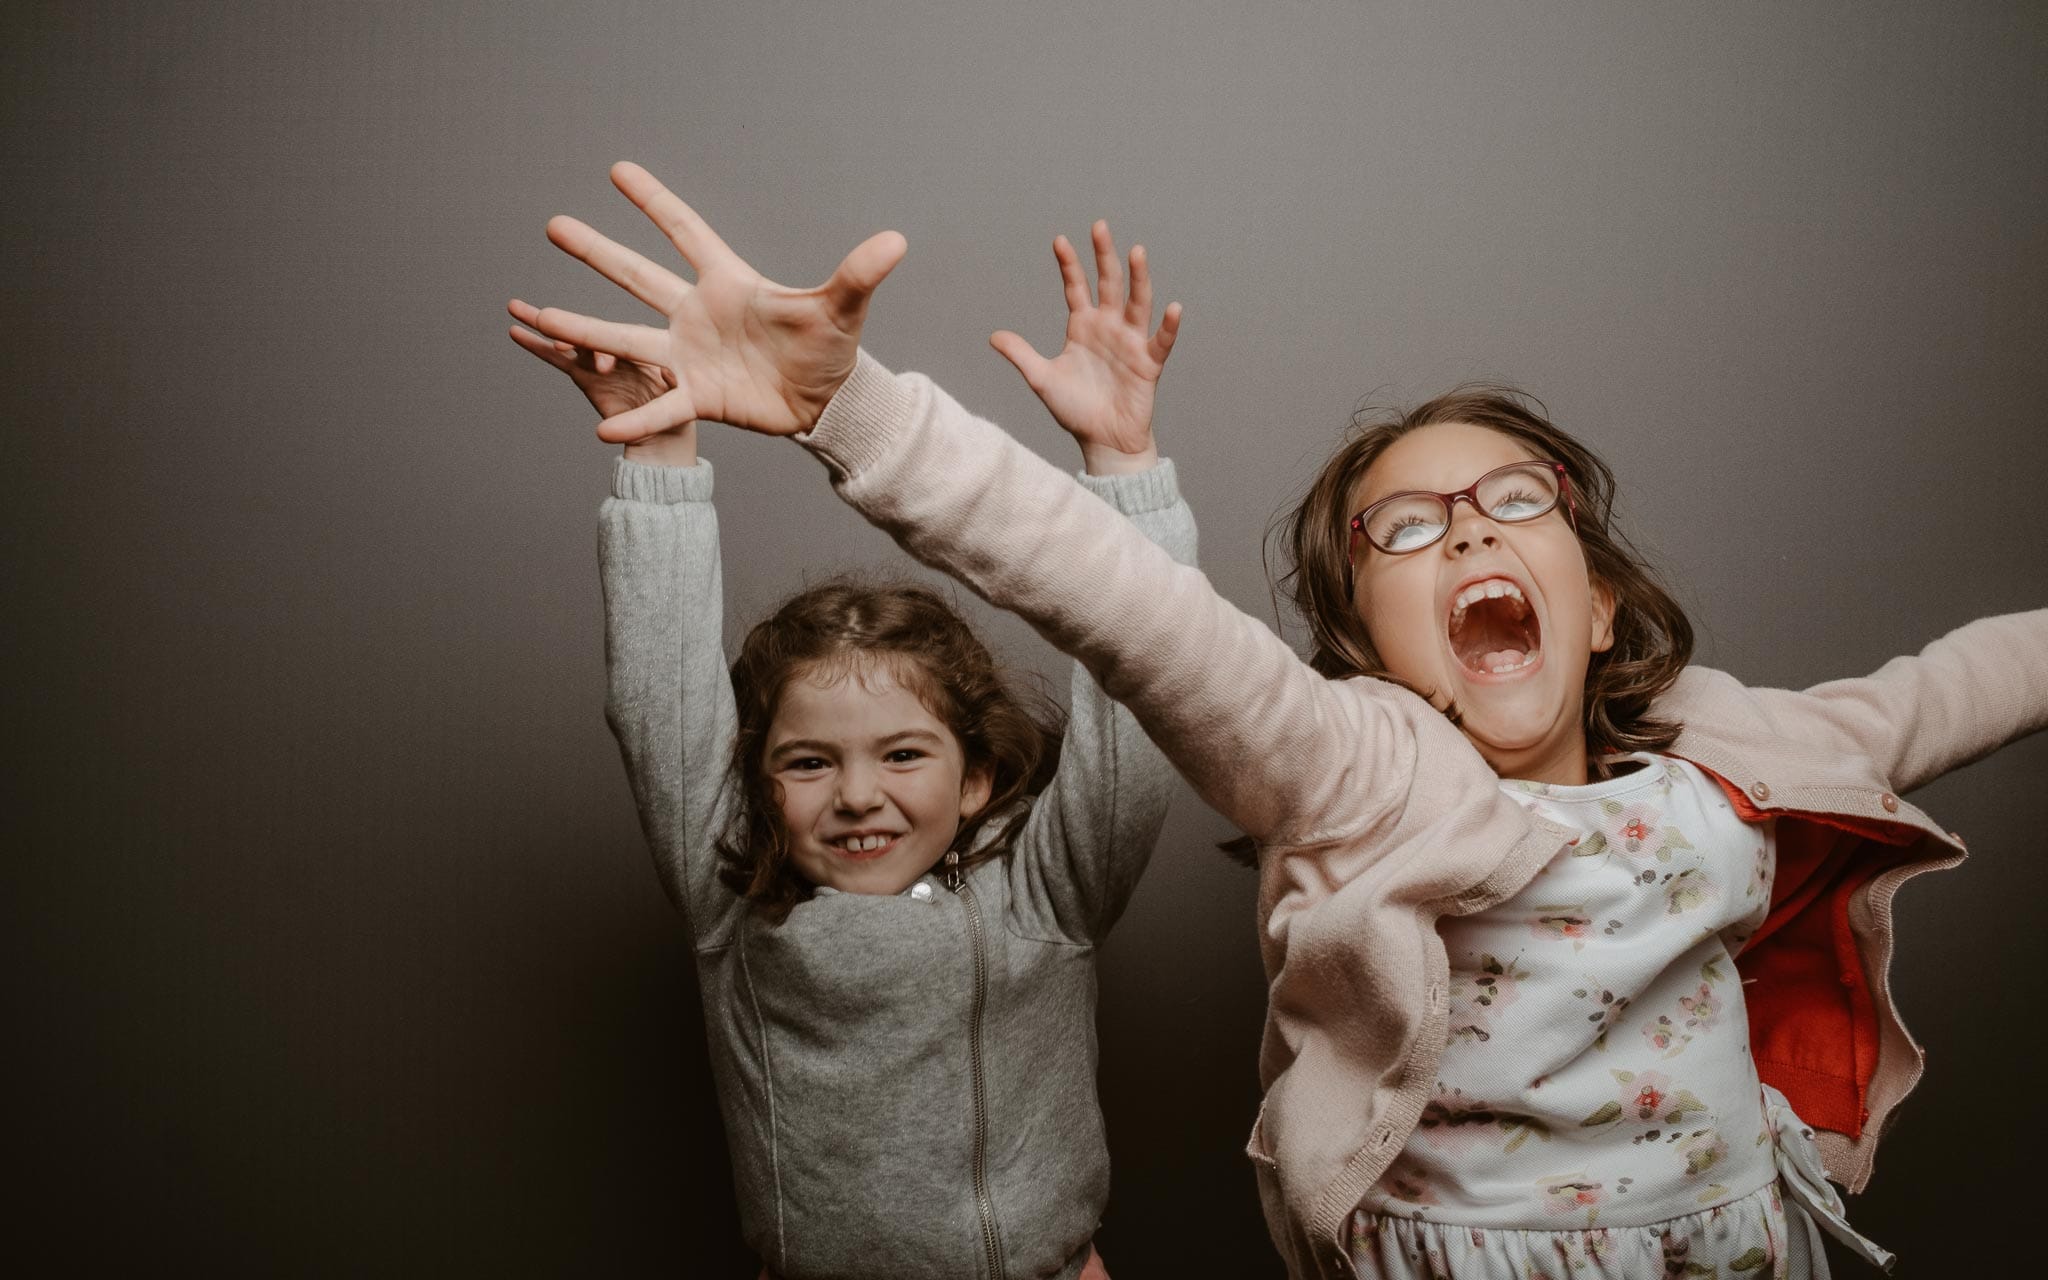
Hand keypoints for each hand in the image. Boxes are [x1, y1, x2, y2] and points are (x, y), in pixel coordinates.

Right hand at [506, 298, 696, 464]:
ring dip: (544, 326)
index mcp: (650, 346)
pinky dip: (535, 346)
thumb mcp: (691, 397)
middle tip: (548, 324)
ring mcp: (599, 360)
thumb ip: (676, 384)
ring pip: (569, 341)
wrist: (667, 435)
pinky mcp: (583, 376)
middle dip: (570, 327)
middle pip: (592, 333)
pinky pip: (556, 360)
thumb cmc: (686, 409)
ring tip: (518, 309)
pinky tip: (514, 331)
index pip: (626, 337)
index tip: (602, 361)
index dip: (609, 339)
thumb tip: (672, 377)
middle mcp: (621, 347)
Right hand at [516, 162, 905, 443]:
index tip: (618, 169)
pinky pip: (659, 406)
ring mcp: (691, 354)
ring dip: (586, 327)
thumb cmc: (831, 348)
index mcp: (729, 282)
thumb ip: (859, 274)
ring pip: (629, 336)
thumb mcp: (843, 310)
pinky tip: (602, 429)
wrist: (826, 401)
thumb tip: (897, 240)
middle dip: (598, 251)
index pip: (686, 231)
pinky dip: (635, 416)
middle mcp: (699, 312)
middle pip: (639, 275)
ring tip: (537, 316)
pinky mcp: (697, 396)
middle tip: (554, 224)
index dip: (655, 201)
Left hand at [989, 220, 1181, 475]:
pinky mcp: (1149, 363)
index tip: (1059, 240)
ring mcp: (1131, 342)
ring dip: (1139, 278)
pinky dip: (1169, 326)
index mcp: (1083, 327)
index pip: (1076, 288)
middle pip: (1109, 284)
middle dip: (1104, 256)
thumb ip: (1022, 355)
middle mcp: (1109, 328)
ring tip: (1137, 251)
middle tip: (1100, 226)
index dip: (1069, 265)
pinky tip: (1173, 308)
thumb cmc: (1075, 409)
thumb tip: (992, 336)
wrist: (1102, 440)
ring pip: (1137, 303)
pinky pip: (1161, 341)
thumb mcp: (1042, 379)